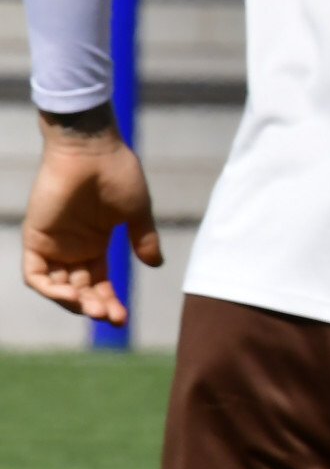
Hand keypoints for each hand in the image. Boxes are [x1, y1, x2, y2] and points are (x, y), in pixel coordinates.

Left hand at [21, 120, 163, 324]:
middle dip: (95, 307)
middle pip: (80, 290)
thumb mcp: (136, 213)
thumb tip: (155, 264)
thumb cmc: (117, 174)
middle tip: (112, 317)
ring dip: (73, 303)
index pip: (99, 284)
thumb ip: (143, 239)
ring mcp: (53, 243)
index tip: (123, 318)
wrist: (91, 150)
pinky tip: (71, 296)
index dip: (111, 303)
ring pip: (57, 287)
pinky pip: (35, 274)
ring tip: (94, 308)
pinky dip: (49, 289)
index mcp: (96, 244)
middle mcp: (73, 248)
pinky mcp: (35, 237)